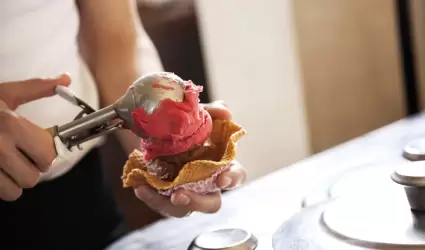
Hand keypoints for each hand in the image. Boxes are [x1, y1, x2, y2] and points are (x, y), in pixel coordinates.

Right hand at [0, 74, 70, 200]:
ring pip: (14, 192)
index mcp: (11, 126)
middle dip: (30, 169)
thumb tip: (65, 79)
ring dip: (14, 182)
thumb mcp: (5, 93)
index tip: (38, 148)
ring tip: (7, 166)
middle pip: (32, 178)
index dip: (46, 154)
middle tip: (22, 158)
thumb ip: (37, 88)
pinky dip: (0, 186)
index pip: (47, 156)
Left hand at [134, 100, 246, 216]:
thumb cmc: (189, 126)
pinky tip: (140, 187)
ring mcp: (187, 192)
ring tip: (149, 190)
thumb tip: (225, 113)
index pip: (236, 175)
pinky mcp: (167, 195)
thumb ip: (213, 112)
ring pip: (183, 208)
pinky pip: (161, 203)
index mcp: (222, 165)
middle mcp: (207, 184)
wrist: (162, 129)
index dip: (232, 179)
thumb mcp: (200, 115)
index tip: (222, 179)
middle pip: (211, 203)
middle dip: (197, 202)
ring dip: (168, 204)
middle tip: (179, 195)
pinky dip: (150, 197)